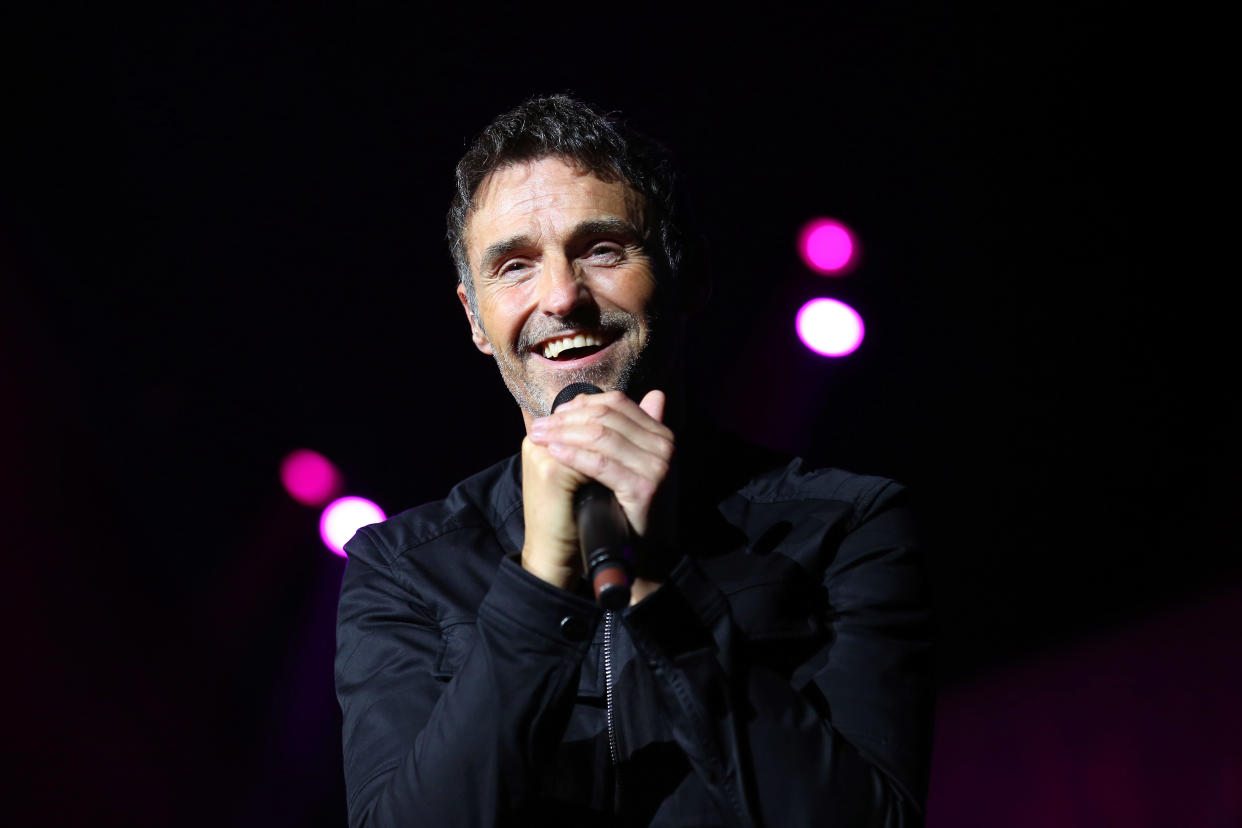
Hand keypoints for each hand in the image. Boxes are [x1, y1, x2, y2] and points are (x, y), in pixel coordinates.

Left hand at [521, 389, 673, 594]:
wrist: (636, 555)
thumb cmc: (623, 508)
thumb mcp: (625, 463)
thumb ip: (620, 431)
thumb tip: (608, 398)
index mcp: (661, 434)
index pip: (616, 403)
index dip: (580, 404)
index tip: (553, 415)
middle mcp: (664, 446)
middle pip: (606, 417)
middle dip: (567, 419)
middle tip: (538, 427)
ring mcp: (657, 467)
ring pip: (600, 437)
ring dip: (564, 434)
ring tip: (538, 438)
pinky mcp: (644, 488)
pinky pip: (601, 464)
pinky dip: (574, 456)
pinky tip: (554, 454)